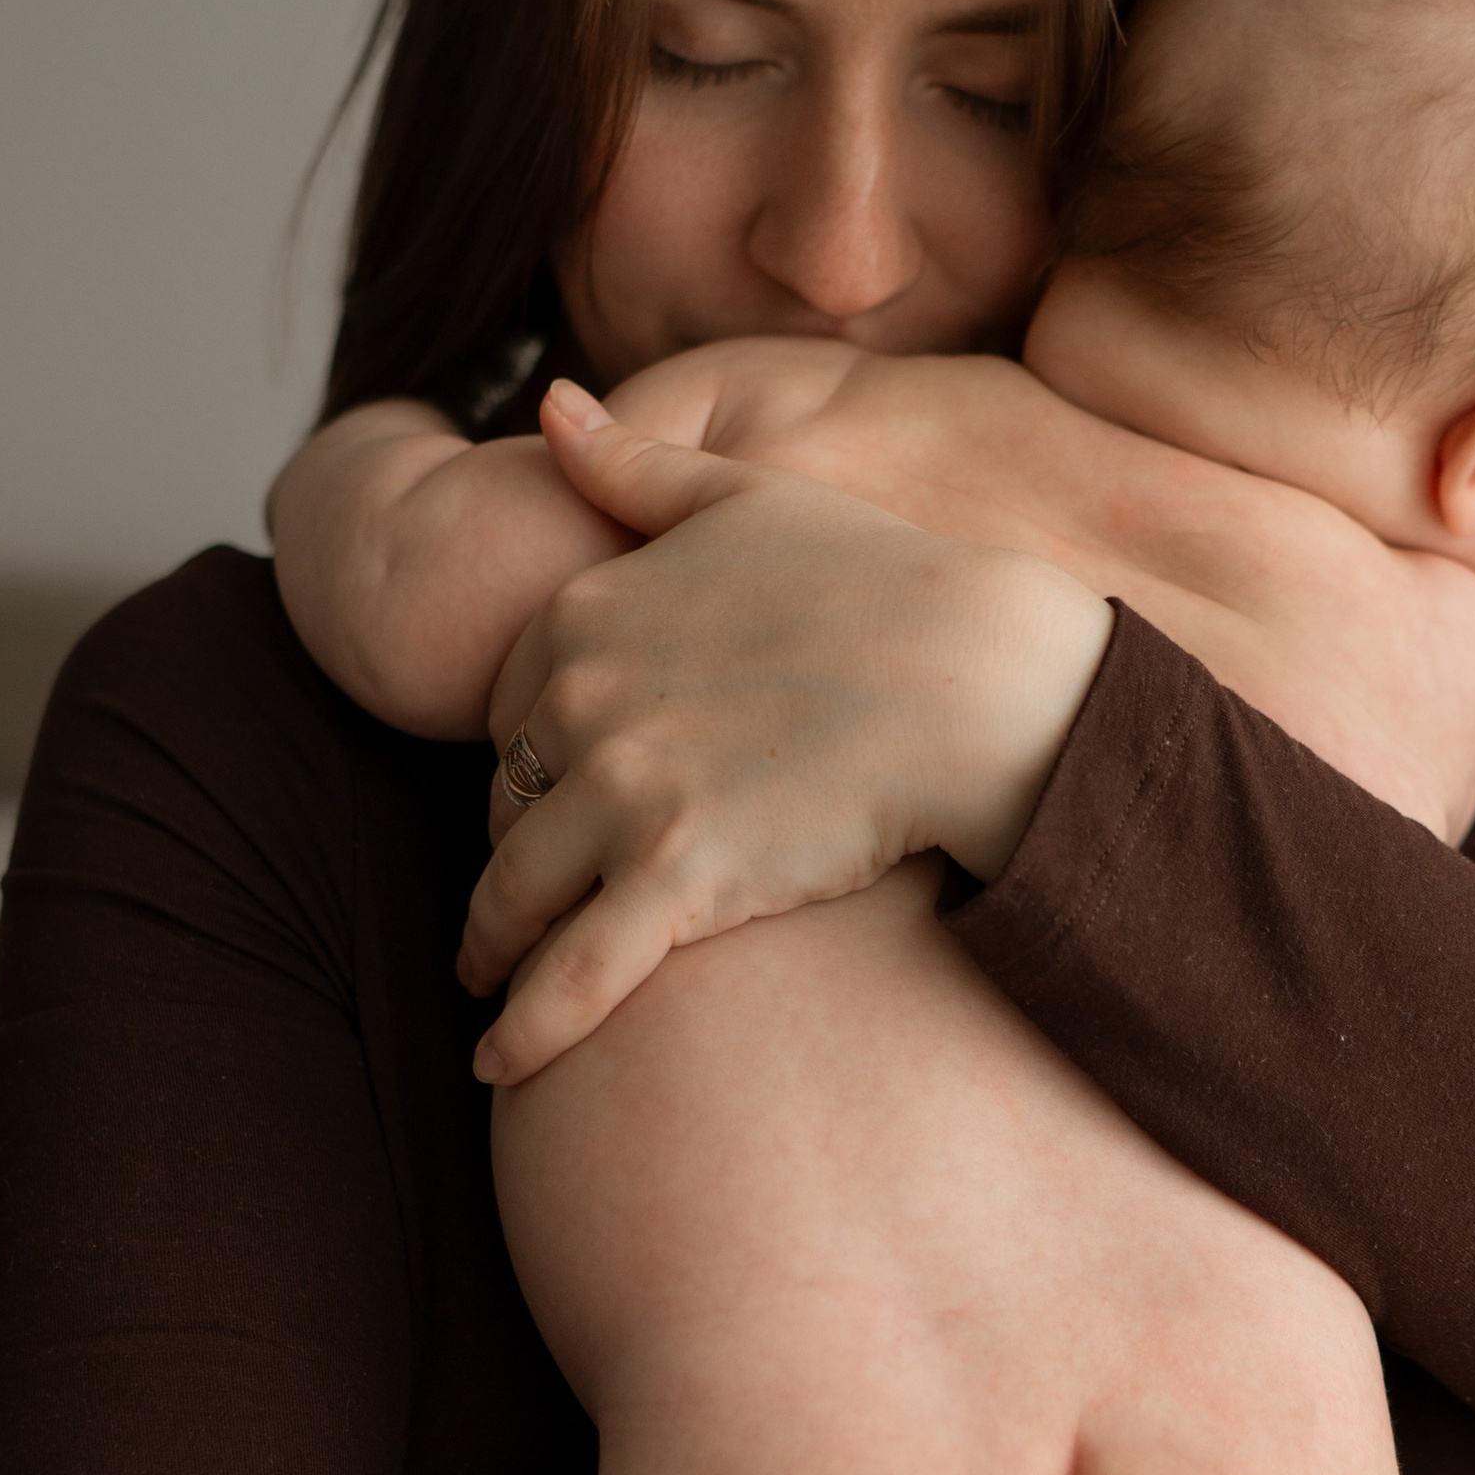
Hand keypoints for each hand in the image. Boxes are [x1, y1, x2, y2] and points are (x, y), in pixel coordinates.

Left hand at [462, 382, 1112, 1082]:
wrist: (985, 678)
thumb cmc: (887, 581)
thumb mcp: (748, 494)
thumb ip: (636, 465)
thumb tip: (547, 406)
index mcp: (584, 610)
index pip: (506, 707)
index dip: (528, 756)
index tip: (546, 793)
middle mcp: (579, 700)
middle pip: (505, 802)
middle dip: (512, 850)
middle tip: (522, 898)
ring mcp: (622, 794)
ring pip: (517, 894)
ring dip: (494, 948)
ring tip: (489, 985)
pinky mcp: (676, 881)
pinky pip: (569, 977)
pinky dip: (522, 1031)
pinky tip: (496, 1068)